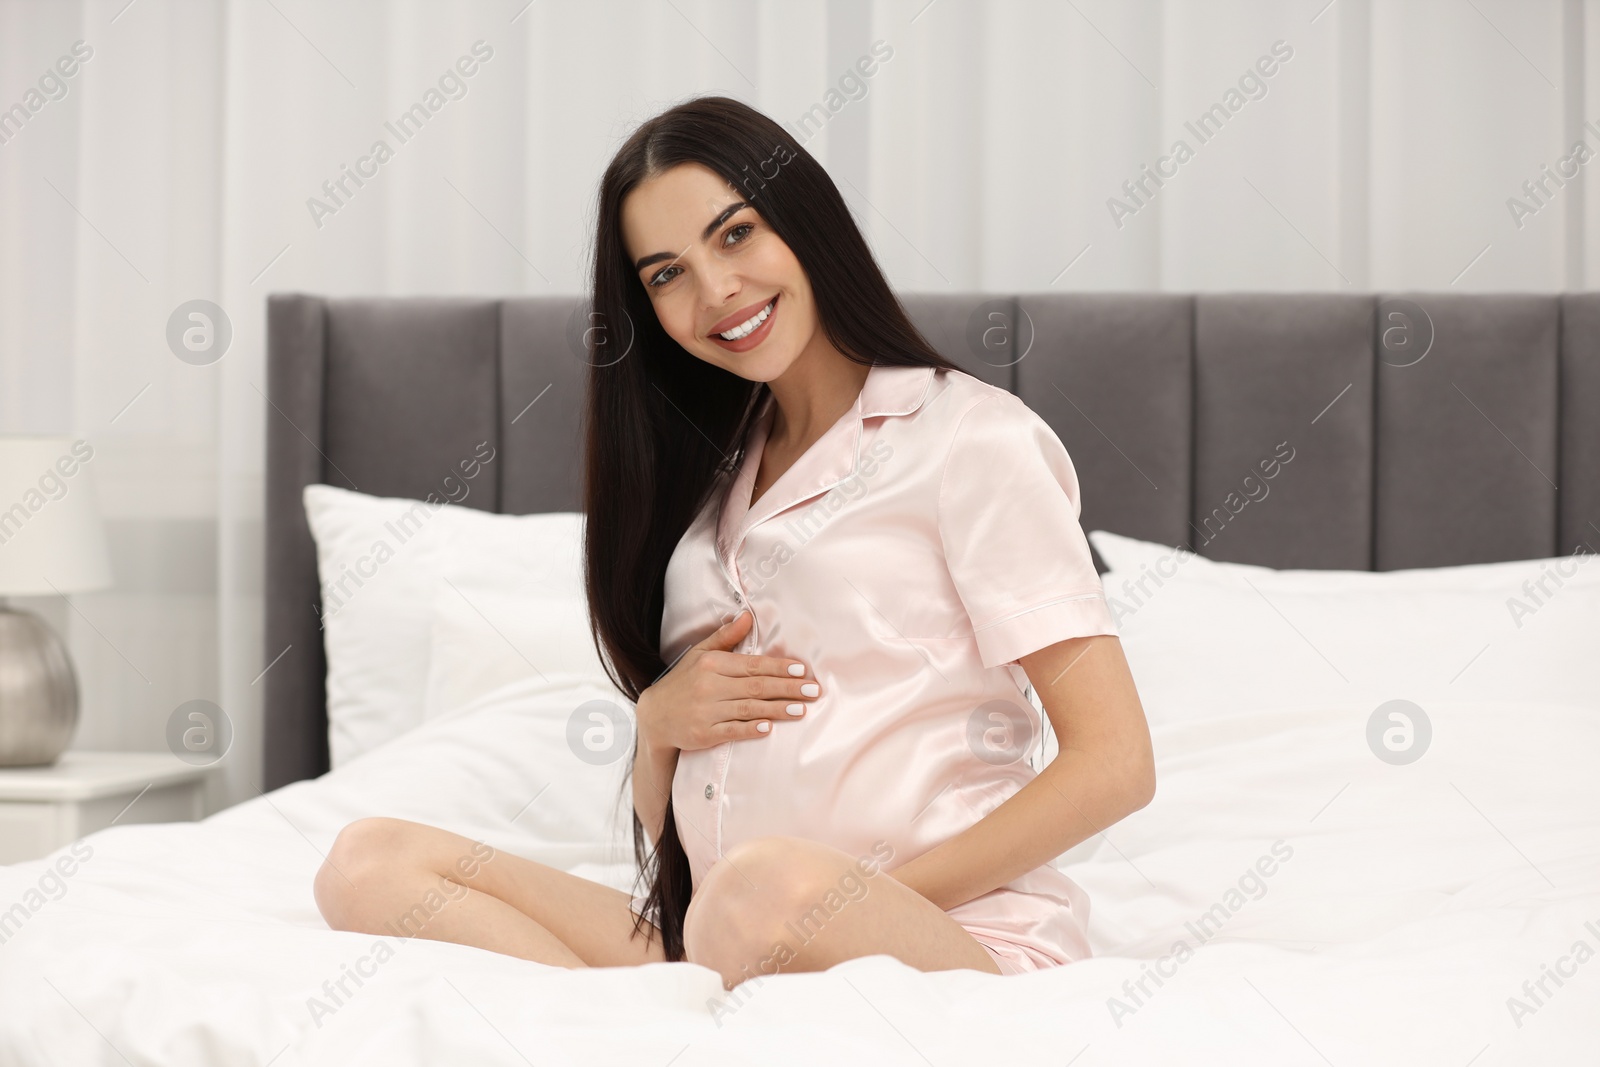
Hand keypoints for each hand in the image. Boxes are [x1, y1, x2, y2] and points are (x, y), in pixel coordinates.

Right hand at [636, 609, 820, 752]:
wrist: (654, 717)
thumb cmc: (683, 683)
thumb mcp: (699, 655)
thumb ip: (725, 637)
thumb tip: (747, 616)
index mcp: (711, 665)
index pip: (752, 665)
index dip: (778, 667)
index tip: (802, 670)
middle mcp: (709, 686)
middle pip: (755, 687)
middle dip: (787, 688)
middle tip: (813, 690)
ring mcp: (706, 712)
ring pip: (748, 709)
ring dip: (777, 709)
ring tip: (801, 709)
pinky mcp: (704, 734)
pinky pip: (731, 731)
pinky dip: (750, 729)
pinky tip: (768, 728)